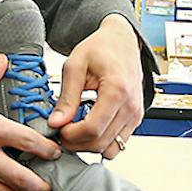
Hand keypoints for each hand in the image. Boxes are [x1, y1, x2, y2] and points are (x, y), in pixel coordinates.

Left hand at [50, 14, 146, 157]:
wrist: (122, 41)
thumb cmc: (101, 48)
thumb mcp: (75, 66)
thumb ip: (66, 97)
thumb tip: (55, 122)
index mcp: (117, 90)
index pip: (93, 129)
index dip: (71, 135)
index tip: (59, 127)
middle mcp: (131, 105)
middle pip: (101, 143)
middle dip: (77, 143)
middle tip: (62, 130)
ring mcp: (135, 114)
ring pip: (111, 149)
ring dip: (89, 146)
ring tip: (76, 130)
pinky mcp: (135, 119)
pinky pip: (118, 143)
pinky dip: (101, 141)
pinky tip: (89, 127)